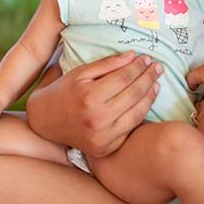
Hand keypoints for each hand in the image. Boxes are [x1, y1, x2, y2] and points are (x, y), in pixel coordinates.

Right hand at [27, 51, 161, 156]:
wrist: (44, 122)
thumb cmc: (63, 92)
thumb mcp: (80, 73)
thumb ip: (107, 64)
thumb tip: (133, 56)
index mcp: (89, 97)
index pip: (124, 78)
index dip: (138, 66)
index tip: (147, 58)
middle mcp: (97, 119)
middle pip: (134, 94)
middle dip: (149, 78)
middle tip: (159, 67)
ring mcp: (102, 137)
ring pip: (137, 113)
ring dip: (150, 96)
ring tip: (156, 83)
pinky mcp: (106, 148)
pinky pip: (130, 129)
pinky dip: (141, 114)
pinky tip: (146, 101)